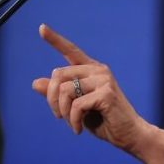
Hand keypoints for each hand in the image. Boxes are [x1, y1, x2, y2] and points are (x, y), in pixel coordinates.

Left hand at [32, 24, 155, 155]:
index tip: (41, 27)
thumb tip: (35, 83)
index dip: (55, 39)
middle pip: (58, 74)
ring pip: (65, 90)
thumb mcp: (75, 108)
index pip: (70, 50)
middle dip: (51, 98)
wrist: (128, 135)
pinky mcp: (106, 93)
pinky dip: (73, 121)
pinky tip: (79, 129)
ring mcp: (104, 80)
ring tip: (72, 124)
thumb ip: (59, 95)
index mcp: (91, 70)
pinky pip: (76, 105)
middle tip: (58, 116)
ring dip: (63, 112)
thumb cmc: (103, 120)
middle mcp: (98, 70)